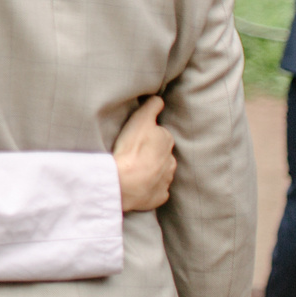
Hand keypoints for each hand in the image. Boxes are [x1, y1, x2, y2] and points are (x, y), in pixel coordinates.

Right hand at [113, 96, 174, 213]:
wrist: (124, 182)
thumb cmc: (132, 149)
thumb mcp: (140, 119)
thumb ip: (152, 107)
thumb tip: (159, 100)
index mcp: (167, 141)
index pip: (160, 135)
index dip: (148, 137)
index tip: (136, 139)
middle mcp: (171, 161)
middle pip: (161, 155)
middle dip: (152, 155)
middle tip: (134, 155)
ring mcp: (166, 180)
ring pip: (160, 173)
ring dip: (151, 172)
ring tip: (134, 171)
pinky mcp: (159, 197)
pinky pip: (156, 191)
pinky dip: (149, 189)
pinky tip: (138, 186)